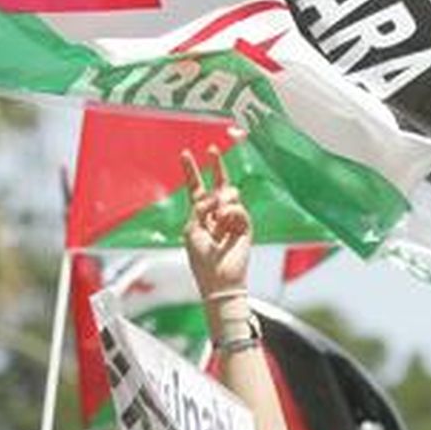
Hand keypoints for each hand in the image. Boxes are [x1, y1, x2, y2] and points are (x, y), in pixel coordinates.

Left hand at [182, 148, 251, 296]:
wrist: (219, 280)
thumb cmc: (201, 260)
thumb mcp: (191, 228)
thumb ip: (201, 207)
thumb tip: (219, 194)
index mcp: (200, 217)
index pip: (196, 189)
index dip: (191, 172)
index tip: (185, 154)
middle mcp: (216, 216)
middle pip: (219, 186)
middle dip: (217, 167)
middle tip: (212, 149)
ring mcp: (232, 221)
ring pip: (230, 195)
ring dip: (223, 201)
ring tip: (219, 215)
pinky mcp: (245, 227)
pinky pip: (239, 209)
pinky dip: (231, 212)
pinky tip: (225, 222)